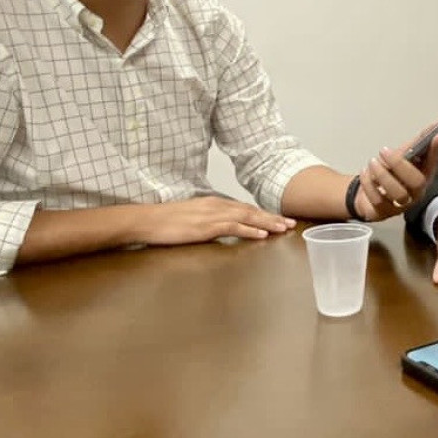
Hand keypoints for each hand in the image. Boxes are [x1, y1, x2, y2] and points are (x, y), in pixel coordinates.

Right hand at [138, 197, 294, 245]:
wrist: (147, 220)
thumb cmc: (165, 221)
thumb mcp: (191, 218)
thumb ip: (208, 220)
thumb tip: (220, 226)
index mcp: (213, 203)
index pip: (244, 207)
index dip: (263, 213)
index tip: (279, 218)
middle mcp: (216, 206)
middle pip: (250, 210)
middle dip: (272, 217)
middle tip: (290, 223)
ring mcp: (211, 215)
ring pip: (246, 217)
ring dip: (267, 223)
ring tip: (283, 229)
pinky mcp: (205, 227)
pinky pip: (233, 227)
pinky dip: (249, 230)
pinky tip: (262, 234)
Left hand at [354, 133, 437, 221]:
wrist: (367, 194)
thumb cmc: (390, 174)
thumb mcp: (402, 156)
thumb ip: (418, 143)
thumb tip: (436, 126)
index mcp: (423, 177)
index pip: (433, 163)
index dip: (436, 151)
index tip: (437, 134)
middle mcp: (415, 193)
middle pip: (416, 182)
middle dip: (399, 164)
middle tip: (383, 151)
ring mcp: (400, 205)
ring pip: (397, 192)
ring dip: (382, 174)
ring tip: (372, 162)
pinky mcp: (384, 212)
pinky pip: (378, 200)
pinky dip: (369, 184)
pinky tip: (365, 173)